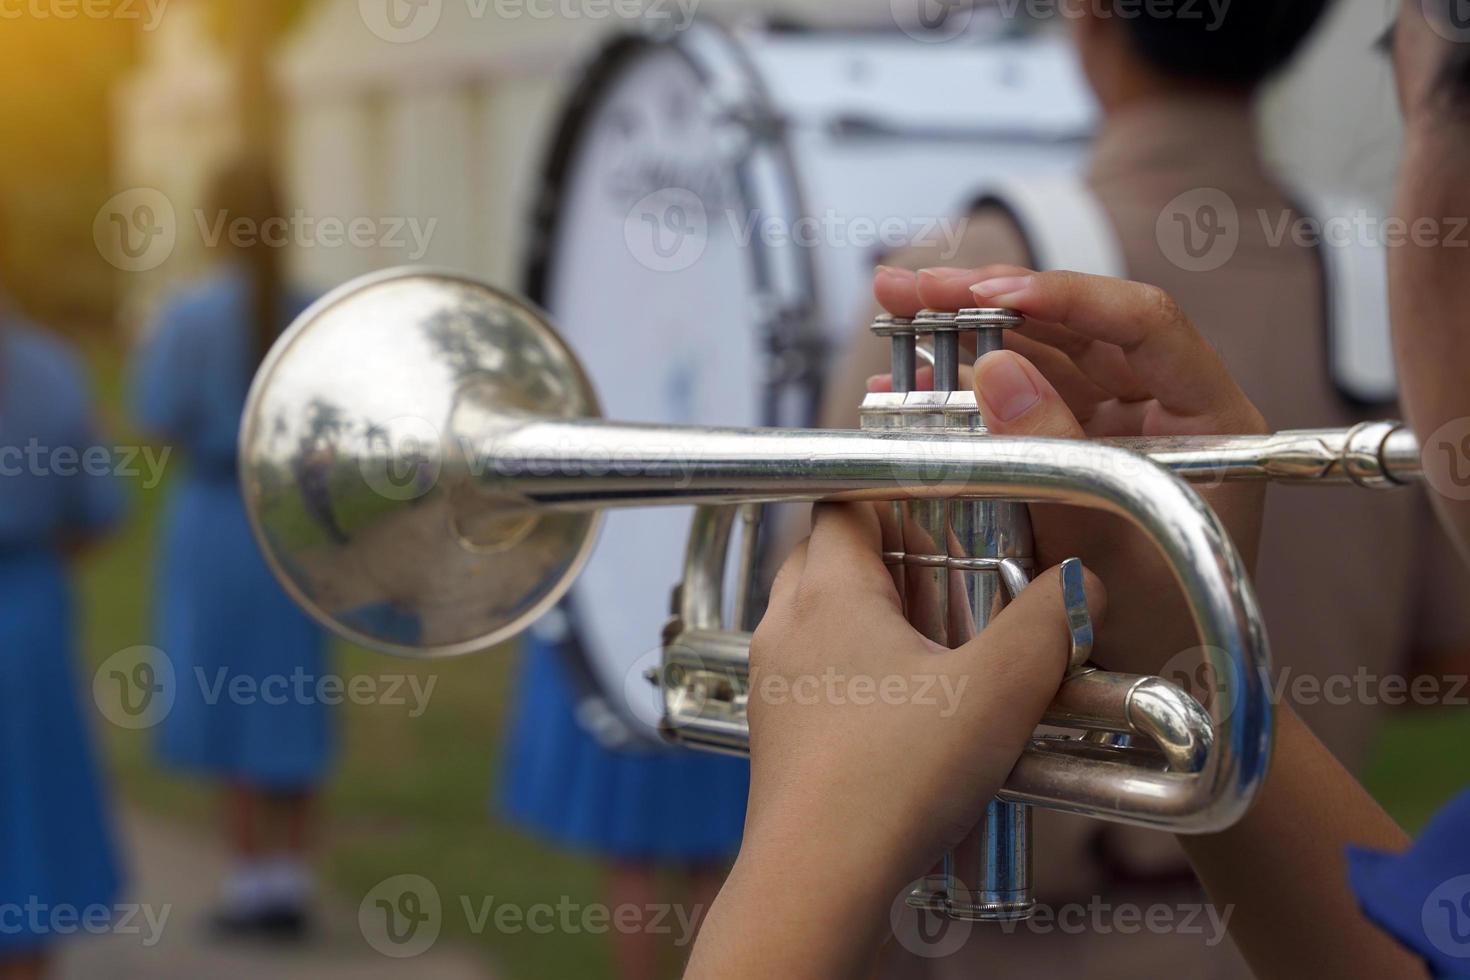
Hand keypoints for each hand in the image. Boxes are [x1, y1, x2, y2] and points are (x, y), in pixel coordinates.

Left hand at [686, 503, 1105, 977]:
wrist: (818, 883)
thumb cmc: (890, 784)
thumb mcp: (997, 691)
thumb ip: (1049, 623)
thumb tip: (1081, 583)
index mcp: (827, 593)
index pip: (844, 499)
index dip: (896, 493)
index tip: (947, 506)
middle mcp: (786, 626)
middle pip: (830, 552)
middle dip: (889, 553)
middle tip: (951, 576)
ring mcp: (776, 682)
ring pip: (820, 613)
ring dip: (874, 613)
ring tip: (939, 643)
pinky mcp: (781, 733)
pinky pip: (816, 669)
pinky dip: (859, 667)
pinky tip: (911, 707)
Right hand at [872, 265, 1267, 675]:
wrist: (1160, 695)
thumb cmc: (1164, 637)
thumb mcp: (1105, 547)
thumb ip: (1053, 456)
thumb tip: (993, 370)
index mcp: (1212, 422)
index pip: (1145, 325)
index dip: (1067, 298)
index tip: (992, 294)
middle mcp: (1166, 412)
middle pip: (1078, 329)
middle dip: (991, 301)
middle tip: (913, 283)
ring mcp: (1118, 430)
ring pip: (1040, 357)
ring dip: (966, 331)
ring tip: (896, 306)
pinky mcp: (1074, 454)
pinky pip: (1017, 406)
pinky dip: (963, 393)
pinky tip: (908, 382)